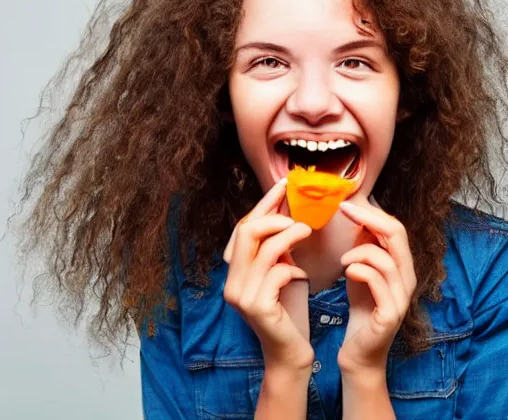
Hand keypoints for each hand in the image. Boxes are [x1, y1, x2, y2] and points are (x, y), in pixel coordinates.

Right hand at [223, 179, 313, 372]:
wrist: (290, 353)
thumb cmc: (289, 310)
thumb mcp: (282, 272)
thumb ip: (278, 247)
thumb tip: (289, 211)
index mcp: (235, 271)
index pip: (244, 227)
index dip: (264, 204)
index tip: (283, 186)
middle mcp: (231, 282)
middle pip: (246, 231)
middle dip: (273, 215)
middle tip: (297, 213)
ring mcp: (241, 295)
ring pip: (264, 249)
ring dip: (289, 235)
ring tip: (307, 231)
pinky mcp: (257, 307)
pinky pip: (277, 272)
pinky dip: (293, 268)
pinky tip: (303, 276)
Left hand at [337, 200, 416, 373]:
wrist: (360, 351)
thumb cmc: (361, 307)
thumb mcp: (361, 271)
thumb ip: (364, 247)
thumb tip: (356, 216)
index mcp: (401, 265)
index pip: (395, 228)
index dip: (371, 212)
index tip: (345, 204)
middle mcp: (407, 278)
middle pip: (397, 235)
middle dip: (368, 218)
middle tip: (344, 210)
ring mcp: (401, 297)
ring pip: (386, 258)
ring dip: (359, 252)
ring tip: (343, 260)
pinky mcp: (390, 314)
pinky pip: (378, 282)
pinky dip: (360, 270)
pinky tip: (347, 272)